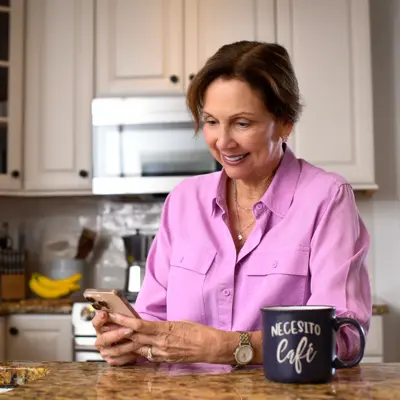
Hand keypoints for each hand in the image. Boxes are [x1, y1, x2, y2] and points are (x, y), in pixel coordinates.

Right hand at [92, 311, 139, 365]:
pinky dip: (128, 356)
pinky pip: (118, 360)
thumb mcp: (125, 316)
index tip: (105, 314)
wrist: (133, 335)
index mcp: (100, 326)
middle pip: (104, 339)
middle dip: (117, 334)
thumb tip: (122, 308)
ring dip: (126, 346)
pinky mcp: (111, 359)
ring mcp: (104, 350)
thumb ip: (121, 314)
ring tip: (138, 341)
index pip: (96, 322)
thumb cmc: (128, 324)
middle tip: (130, 330)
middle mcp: (100, 339)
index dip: (99, 319)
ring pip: (113, 350)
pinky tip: (136, 352)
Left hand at [107, 313, 229, 363]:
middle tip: (101, 334)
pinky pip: (144, 357)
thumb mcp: (178, 322)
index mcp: (164, 329)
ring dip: (119, 349)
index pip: (138, 325)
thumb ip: (161, 325)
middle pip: (132, 339)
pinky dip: (132, 355)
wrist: (210, 346)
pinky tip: (123, 356)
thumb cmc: (197, 331)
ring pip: (135, 350)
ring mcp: (161, 353)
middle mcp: (160, 342)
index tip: (112, 315)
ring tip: (105, 348)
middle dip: (115, 336)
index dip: (123, 320)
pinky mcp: (163, 360)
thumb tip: (148, 326)